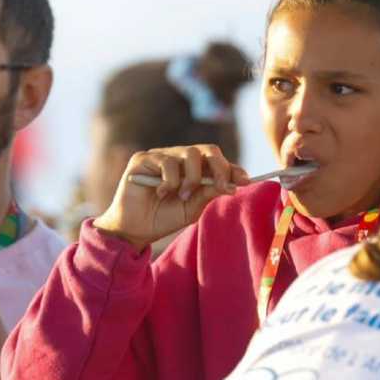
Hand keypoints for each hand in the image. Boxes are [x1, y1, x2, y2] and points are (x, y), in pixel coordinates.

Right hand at [93, 145, 248, 249]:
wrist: (134, 230)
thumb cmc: (162, 219)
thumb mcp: (191, 209)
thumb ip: (208, 193)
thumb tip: (231, 184)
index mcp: (193, 170)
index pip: (217, 161)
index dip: (232, 168)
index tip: (245, 180)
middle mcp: (178, 159)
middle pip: (208, 149)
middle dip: (219, 167)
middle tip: (222, 186)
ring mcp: (161, 156)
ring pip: (190, 154)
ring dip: (192, 178)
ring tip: (182, 196)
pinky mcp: (144, 159)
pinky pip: (167, 162)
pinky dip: (170, 181)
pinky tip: (160, 193)